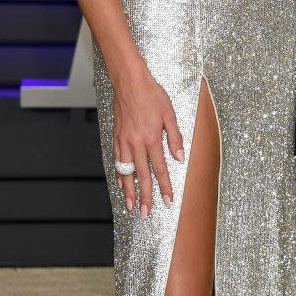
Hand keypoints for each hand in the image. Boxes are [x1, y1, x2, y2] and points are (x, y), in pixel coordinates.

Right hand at [113, 64, 184, 218]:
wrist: (129, 81)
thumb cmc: (152, 94)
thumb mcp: (170, 113)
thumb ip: (176, 137)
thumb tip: (180, 157)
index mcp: (152, 138)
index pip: (160, 169)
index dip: (165, 187)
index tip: (168, 201)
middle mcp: (136, 143)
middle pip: (141, 176)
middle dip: (145, 197)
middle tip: (145, 214)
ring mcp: (123, 141)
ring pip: (126, 172)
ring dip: (128, 191)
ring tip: (130, 206)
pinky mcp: (116, 137)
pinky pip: (117, 161)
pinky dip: (119, 175)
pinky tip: (121, 184)